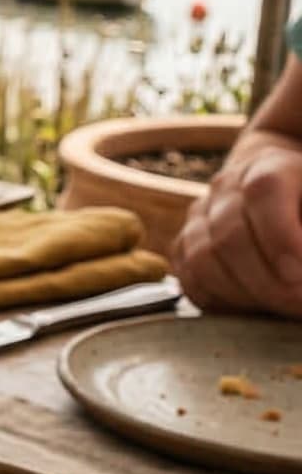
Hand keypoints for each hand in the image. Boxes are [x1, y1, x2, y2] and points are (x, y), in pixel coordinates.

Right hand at [172, 139, 301, 317]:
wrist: (275, 192)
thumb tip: (301, 266)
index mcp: (271, 166)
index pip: (264, 190)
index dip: (280, 235)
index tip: (299, 275)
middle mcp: (226, 187)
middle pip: (229, 236)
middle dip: (267, 282)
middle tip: (297, 305)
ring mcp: (199, 215)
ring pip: (203, 260)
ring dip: (243, 295)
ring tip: (278, 307)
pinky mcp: (183, 245)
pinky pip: (190, 279)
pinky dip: (220, 300)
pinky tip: (251, 306)